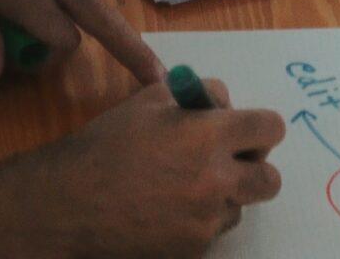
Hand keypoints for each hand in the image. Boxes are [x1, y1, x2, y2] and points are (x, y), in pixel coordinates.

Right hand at [17, 79, 285, 257]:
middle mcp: (216, 181)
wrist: (70, 204)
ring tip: (182, 188)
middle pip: (269, 179)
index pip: (270, 128)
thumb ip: (195, 96)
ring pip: (239, 207)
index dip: (260, 128)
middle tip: (227, 164)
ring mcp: (206, 220)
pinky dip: (198, 221)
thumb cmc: (106, 146)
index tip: (248, 132)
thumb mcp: (149, 101)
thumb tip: (221, 102)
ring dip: (223, 197)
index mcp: (209, 136)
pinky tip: (166, 211)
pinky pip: (212, 231)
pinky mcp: (193, 249)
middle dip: (253, 168)